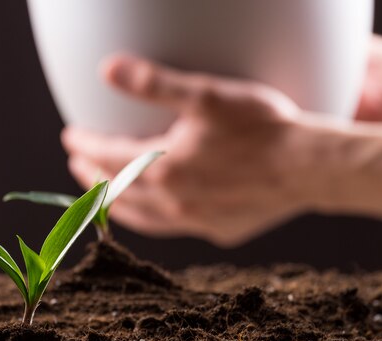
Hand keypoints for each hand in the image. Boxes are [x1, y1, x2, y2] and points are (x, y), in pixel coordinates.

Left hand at [62, 55, 326, 246]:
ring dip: (117, 204)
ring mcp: (196, 220)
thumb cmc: (262, 126)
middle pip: (117, 191)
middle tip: (79, 164)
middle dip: (91, 177)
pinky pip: (175, 227)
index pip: (108, 157)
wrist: (309, 166)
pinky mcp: (219, 230)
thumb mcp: (206, 95)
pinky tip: (157, 211)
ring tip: (105, 195)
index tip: (71, 137)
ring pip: (141, 218)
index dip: (84, 145)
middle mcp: (173, 201)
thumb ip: (153, 83)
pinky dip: (154, 218)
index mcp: (164, 168)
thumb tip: (107, 69)